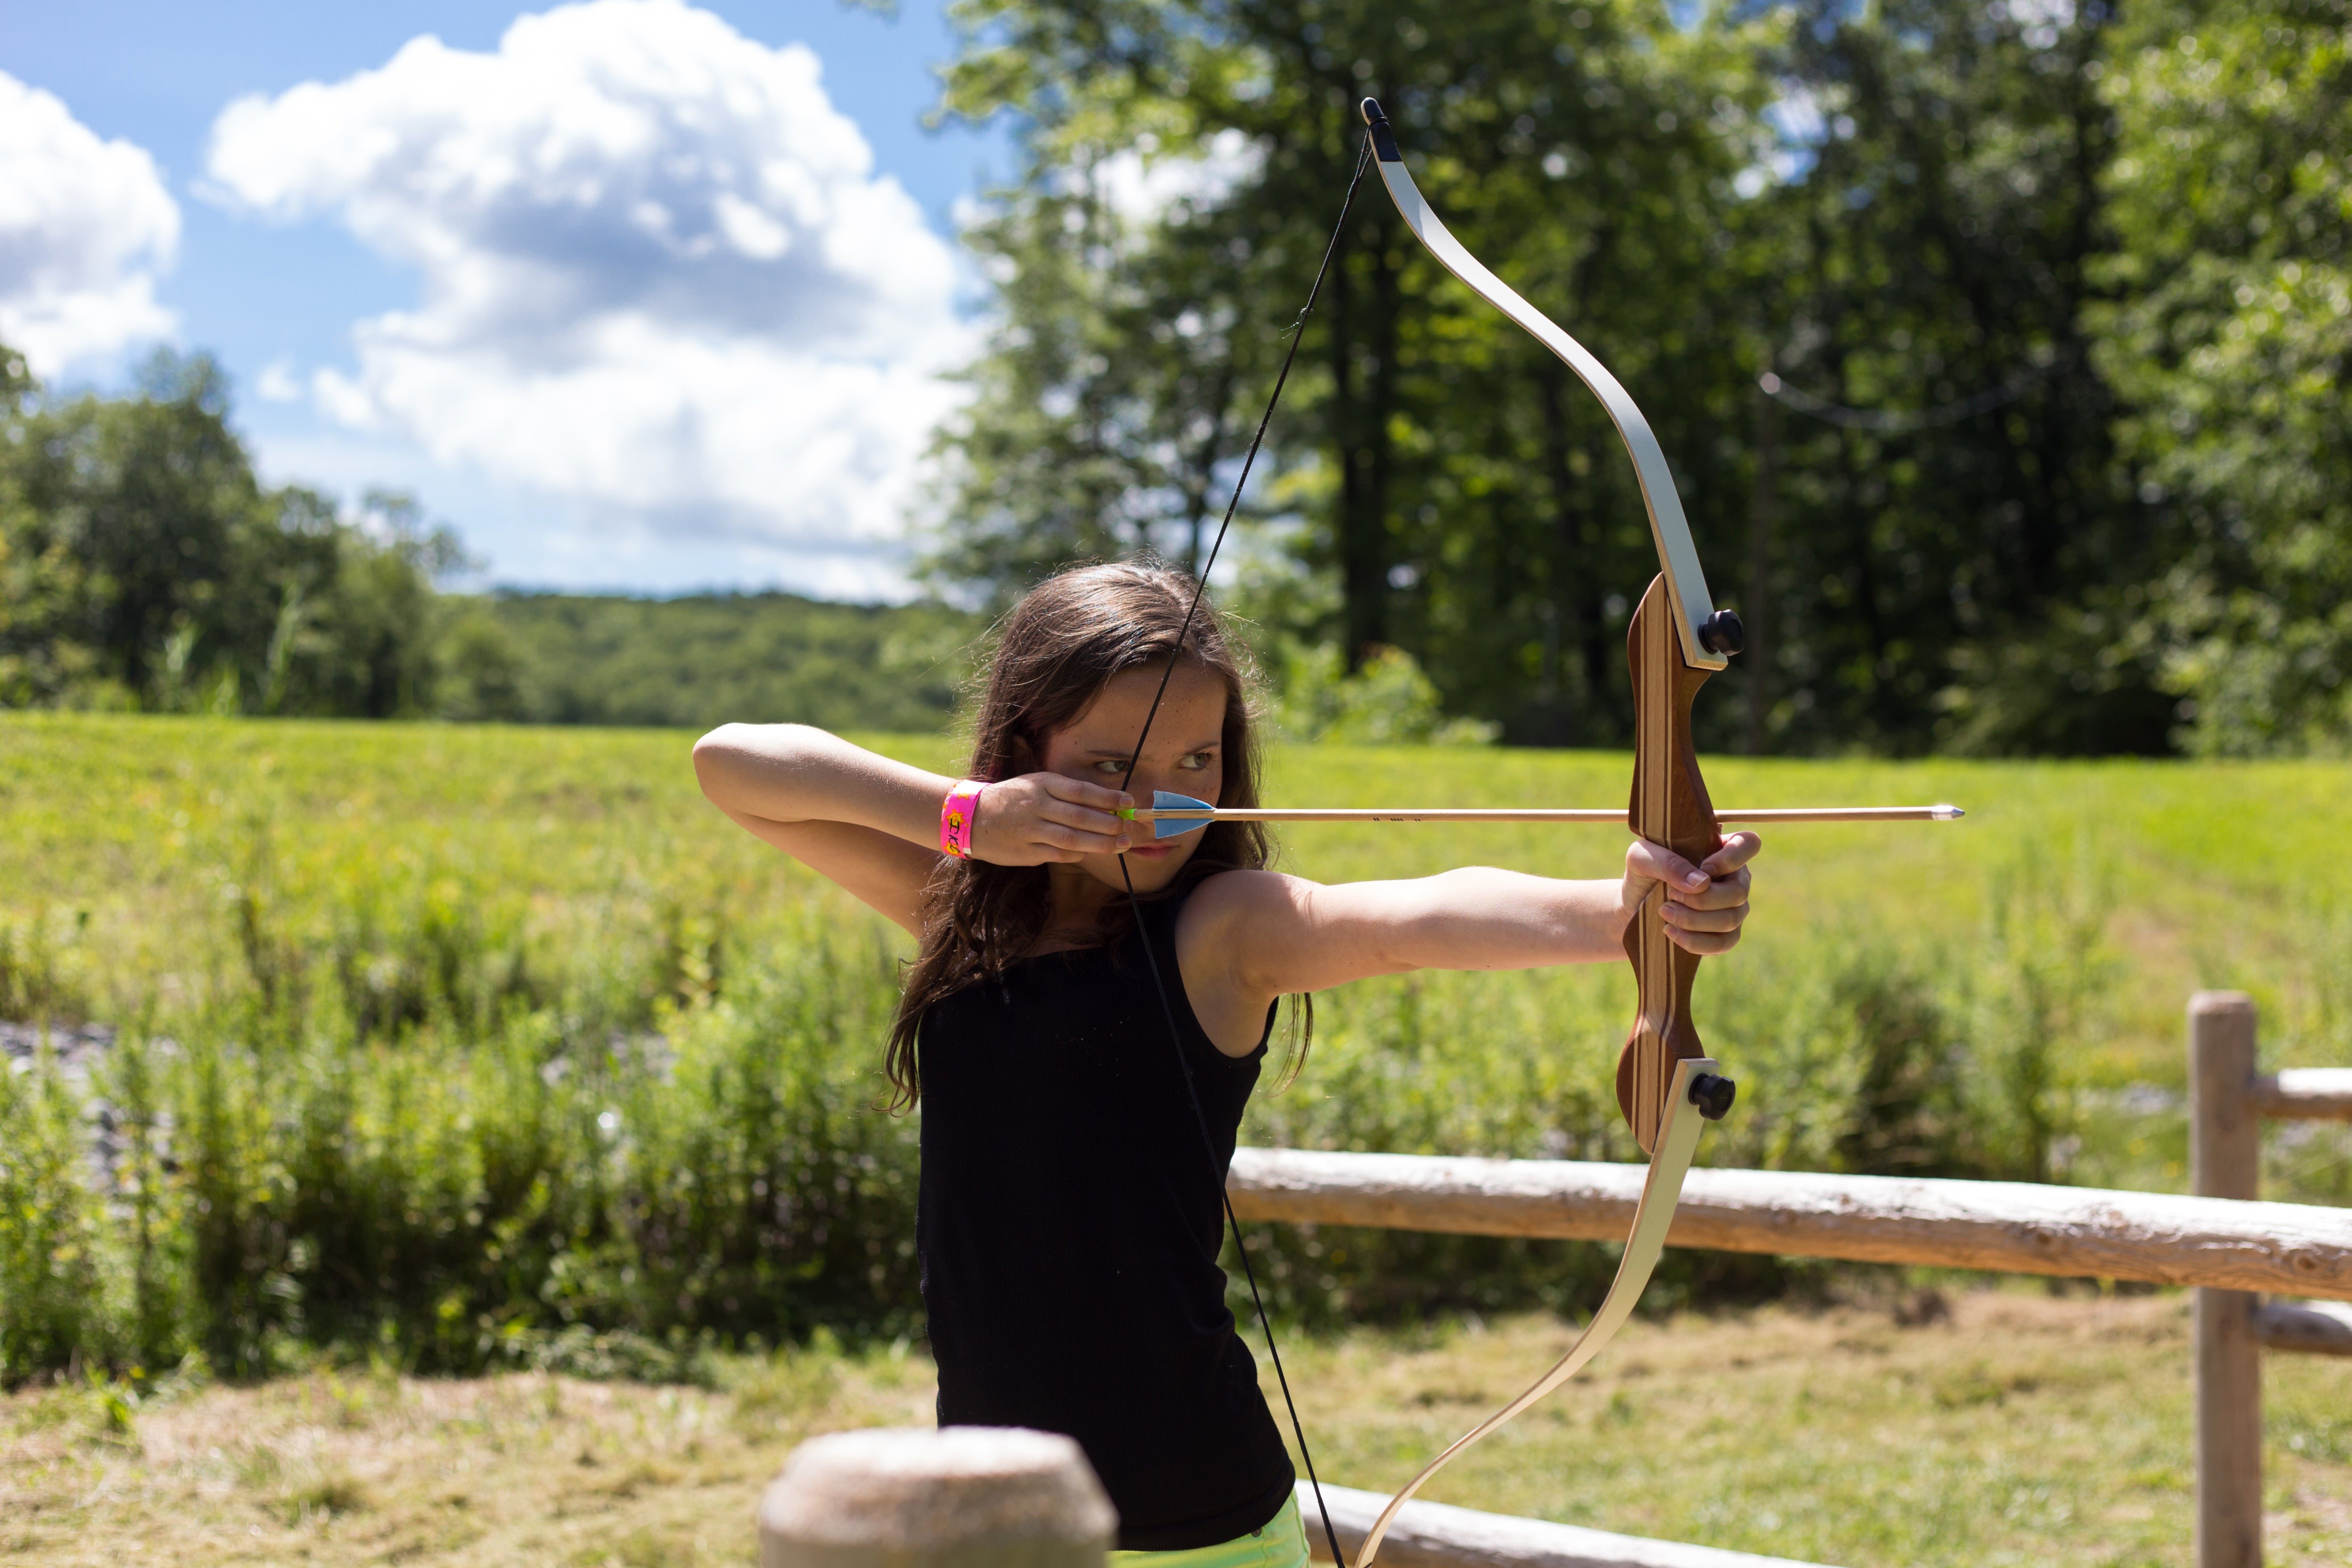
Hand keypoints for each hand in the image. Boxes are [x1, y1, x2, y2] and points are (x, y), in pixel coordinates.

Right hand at [967, 773, 1135, 864]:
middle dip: (1109, 823)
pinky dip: (1077, 854)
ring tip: (1121, 844)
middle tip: (1130, 828)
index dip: (1108, 797)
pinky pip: (1057, 854)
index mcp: (1041, 783)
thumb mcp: (1034, 783)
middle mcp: (1036, 805)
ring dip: (1100, 843)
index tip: (1129, 802)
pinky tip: (1088, 852)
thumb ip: (1064, 792)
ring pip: (1072, 839)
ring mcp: (1030, 830)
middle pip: (1080, 816)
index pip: (1080, 790)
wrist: (970, 817)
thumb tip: (1104, 804)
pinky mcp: (1025, 852)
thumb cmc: (1011, 799)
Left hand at [1622, 832, 1758, 954]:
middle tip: (1670, 895)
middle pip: (1739, 891)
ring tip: (1664, 912)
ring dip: (1693, 919)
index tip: (1703, 867)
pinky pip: (1724, 943)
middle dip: (1701, 899)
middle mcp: (1734, 877)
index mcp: (1721, 849)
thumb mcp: (1641, 857)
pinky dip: (1696, 941)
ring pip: (1731, 919)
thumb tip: (1702, 883)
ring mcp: (1734, 907)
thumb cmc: (1642, 874)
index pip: (1749, 844)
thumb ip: (1667, 861)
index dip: (1732, 858)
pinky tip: (1671, 933)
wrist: (1633, 906)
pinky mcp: (1726, 934)